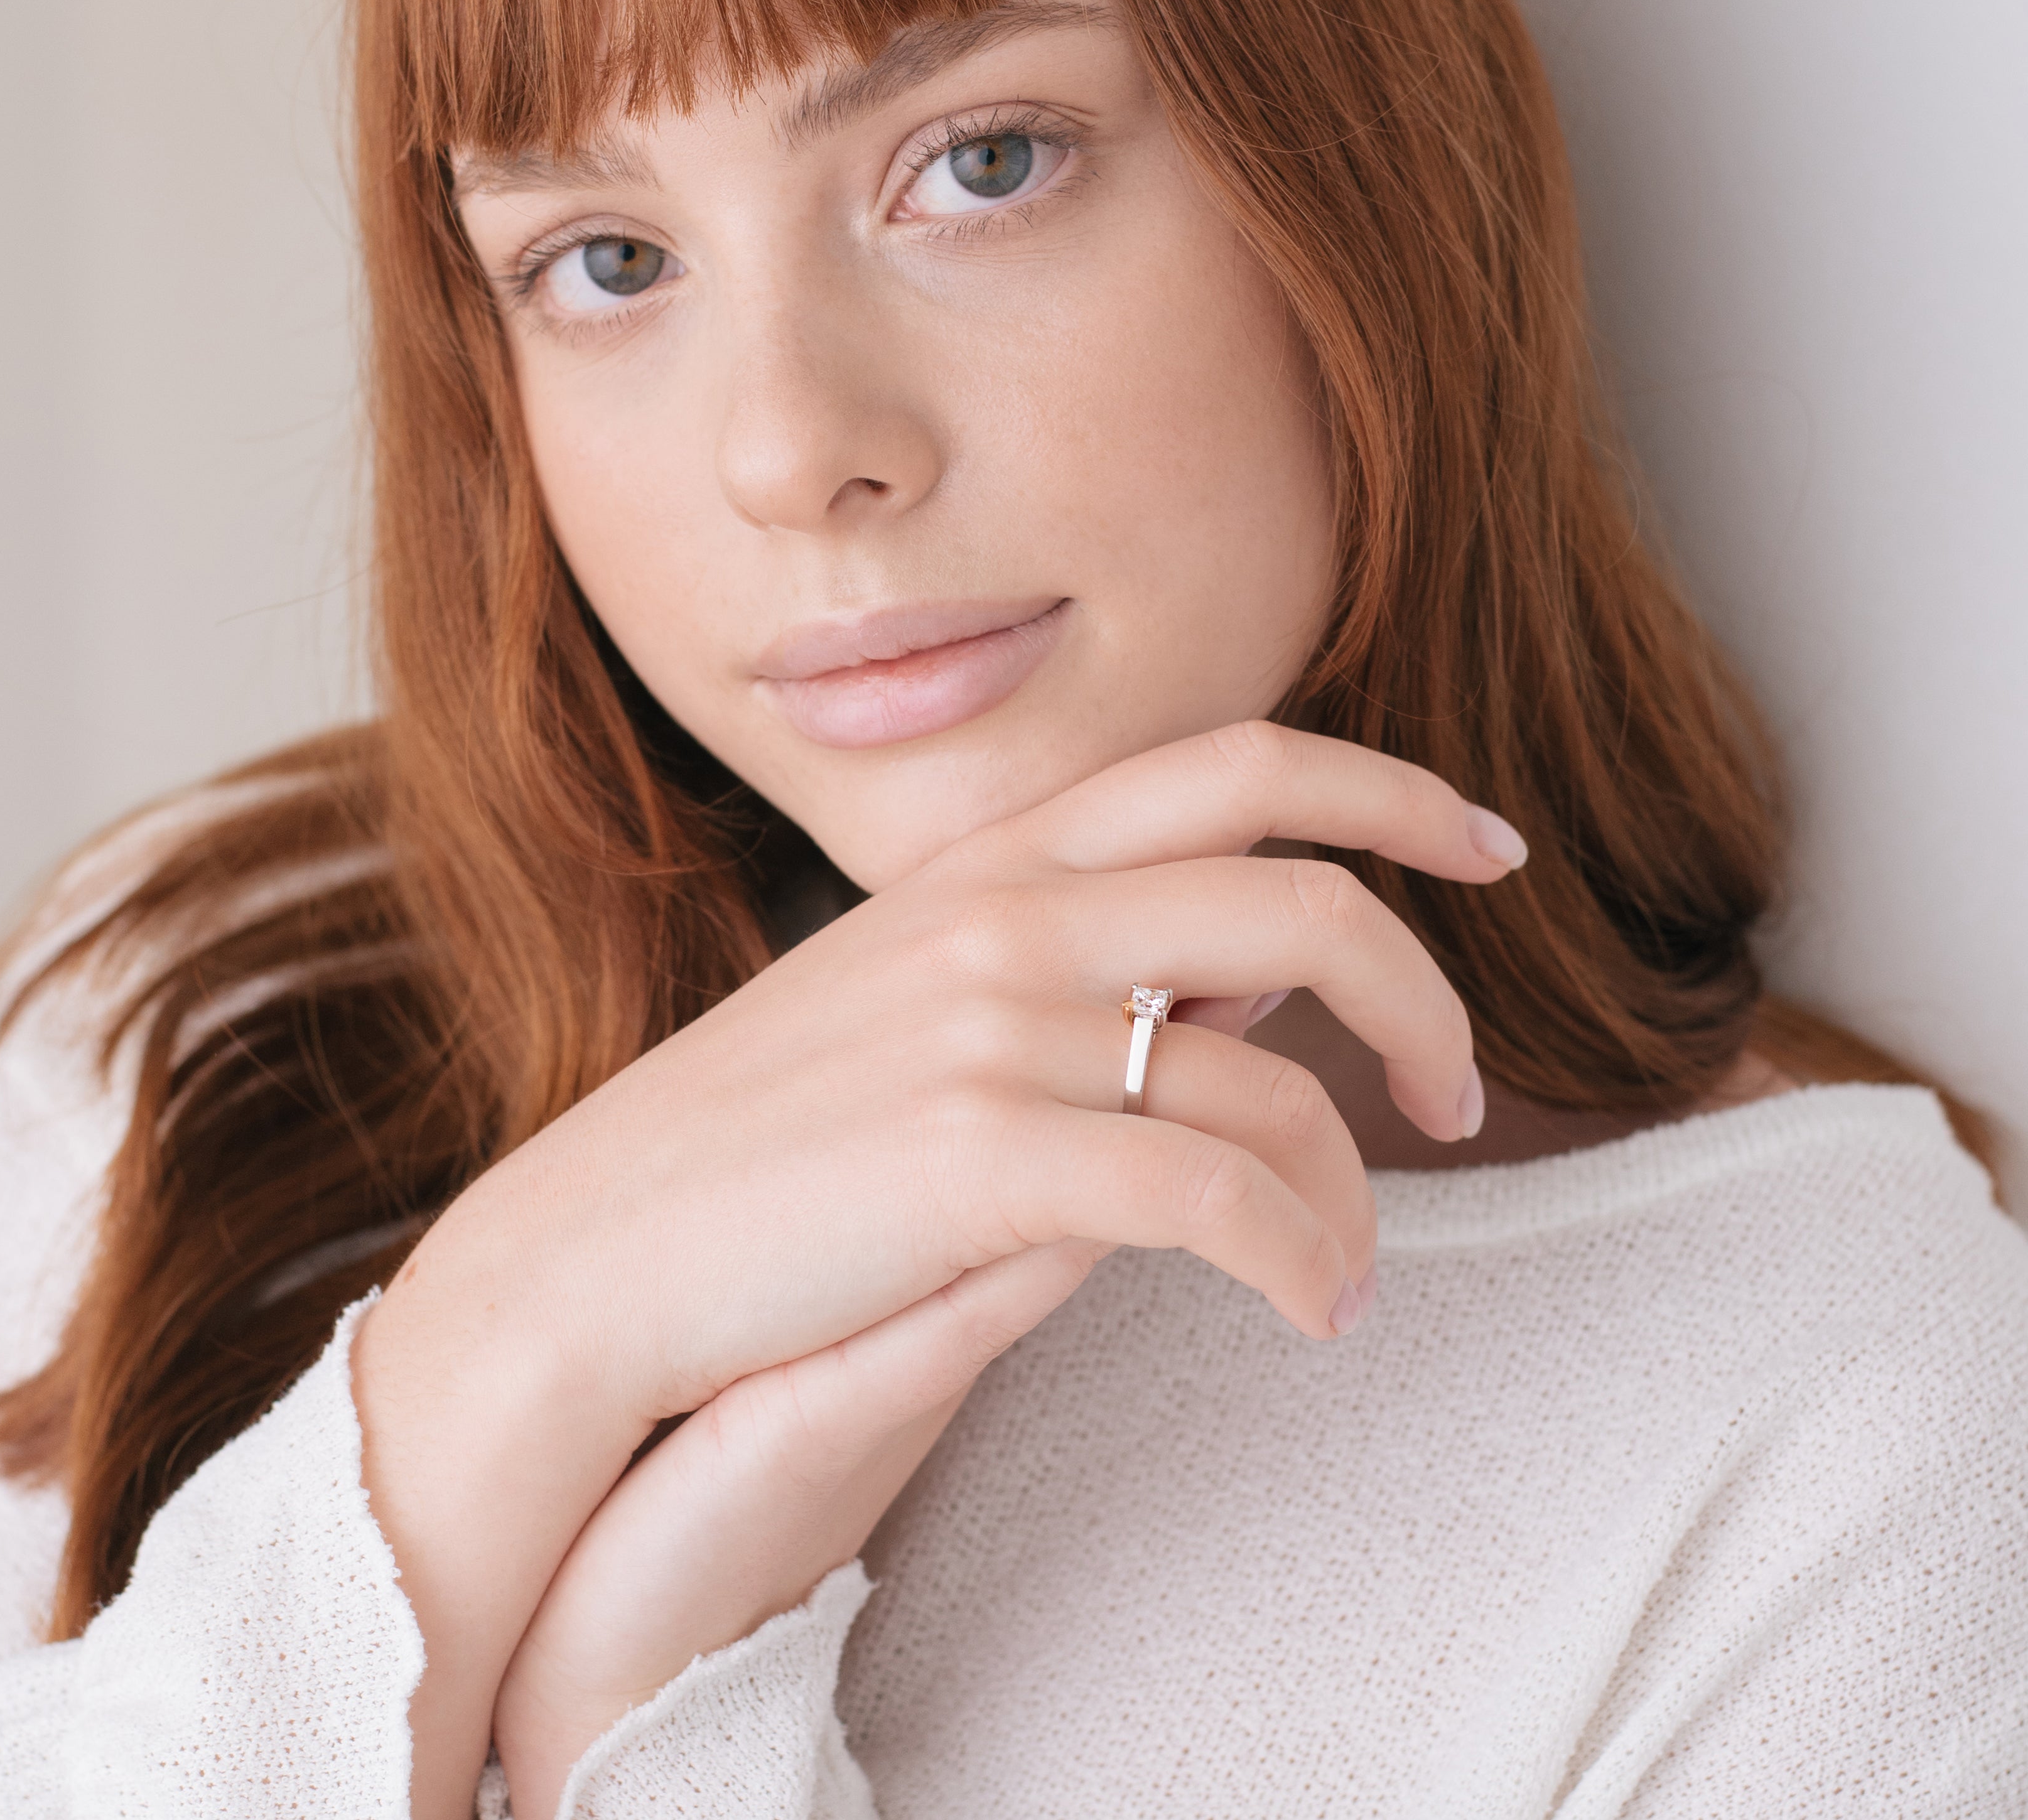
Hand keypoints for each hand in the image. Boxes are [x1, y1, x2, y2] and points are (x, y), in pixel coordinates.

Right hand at [351, 721, 1521, 1817]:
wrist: (586, 1257)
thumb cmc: (755, 1144)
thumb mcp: (908, 1001)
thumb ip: (1066, 960)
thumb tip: (1226, 964)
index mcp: (990, 859)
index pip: (1233, 759)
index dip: (1389, 787)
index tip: (1487, 845)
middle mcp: (1002, 914)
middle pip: (1299, 893)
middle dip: (1428, 985)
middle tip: (1460, 1087)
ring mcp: (986, 1026)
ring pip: (1272, 1075)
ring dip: (1350, 1187)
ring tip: (1352, 1271)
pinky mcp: (973, 1156)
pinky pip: (1208, 1192)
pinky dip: (1294, 1256)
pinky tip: (1310, 1313)